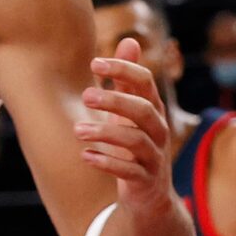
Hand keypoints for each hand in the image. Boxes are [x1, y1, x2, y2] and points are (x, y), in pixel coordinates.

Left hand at [79, 37, 175, 214]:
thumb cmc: (135, 141)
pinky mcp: (146, 181)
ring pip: (136, 140)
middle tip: (84, 96)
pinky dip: (108, 162)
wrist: (150, 195)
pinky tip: (86, 156)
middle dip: (115, 100)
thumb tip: (129, 39)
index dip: (124, 69)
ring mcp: (154, 157)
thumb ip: (127, 78)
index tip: (94, 61)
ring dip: (104, 133)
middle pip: (144, 110)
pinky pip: (131, 171)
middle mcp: (158, 131)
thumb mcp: (130, 109)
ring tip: (76, 131)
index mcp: (152, 109)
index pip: (146, 82)